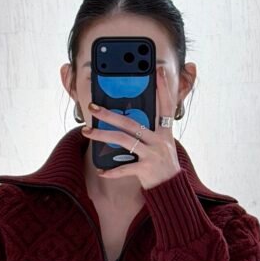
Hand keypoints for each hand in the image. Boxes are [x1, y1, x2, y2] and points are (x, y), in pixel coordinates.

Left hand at [81, 65, 181, 190]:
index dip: (163, 88)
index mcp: (165, 132)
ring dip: (103, 135)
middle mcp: (160, 141)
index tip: (158, 70)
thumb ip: (149, 132)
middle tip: (93, 107)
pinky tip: (101, 170)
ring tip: (87, 132)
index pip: (165, 106)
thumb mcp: (162, 145)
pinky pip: (125, 168)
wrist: (172, 190)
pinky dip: (112, 171)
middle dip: (110, 114)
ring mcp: (153, 155)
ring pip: (124, 140)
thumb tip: (126, 120)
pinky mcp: (147, 170)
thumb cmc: (163, 165)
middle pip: (132, 122)